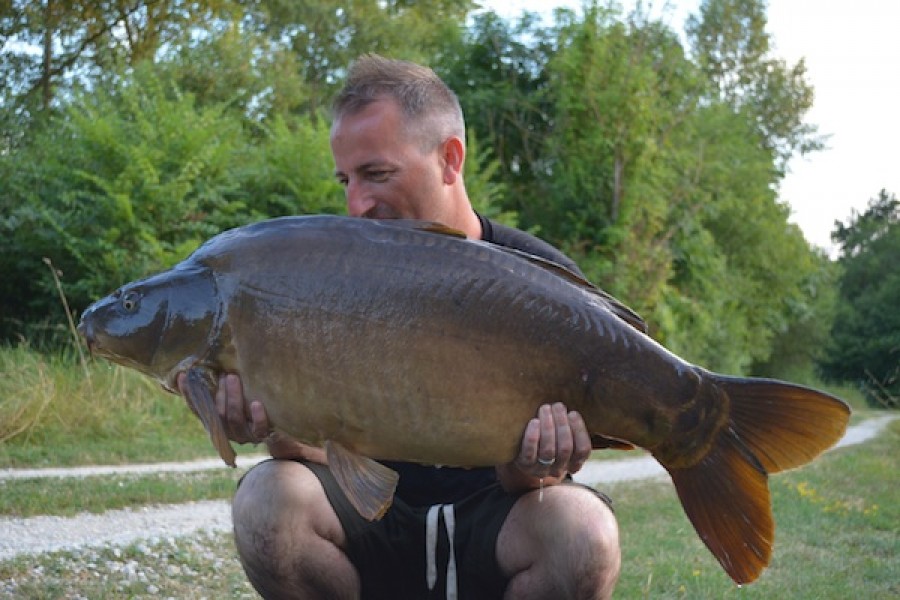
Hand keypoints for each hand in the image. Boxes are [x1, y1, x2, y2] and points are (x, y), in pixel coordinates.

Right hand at [177, 372, 324, 461]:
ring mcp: (245, 435)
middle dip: (219, 392)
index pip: (198, 408)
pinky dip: (258, 416)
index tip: (182, 376)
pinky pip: (259, 428)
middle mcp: (228, 430)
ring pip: (233, 419)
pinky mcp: (262, 435)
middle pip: (217, 413)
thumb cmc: (256, 401)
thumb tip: (215, 355)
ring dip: (233, 398)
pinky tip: (257, 403)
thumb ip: (225, 381)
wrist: (284, 424)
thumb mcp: (240, 391)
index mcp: (218, 420)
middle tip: (224, 374)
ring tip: (234, 378)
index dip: (188, 394)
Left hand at [498, 403, 591, 491]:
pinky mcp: (526, 466)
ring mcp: (542, 470)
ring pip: (548, 450)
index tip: (573, 413)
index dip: (579, 431)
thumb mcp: (562, 437)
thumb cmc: (547, 438)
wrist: (522, 454)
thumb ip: (570, 426)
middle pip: (565, 449)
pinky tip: (534, 421)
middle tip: (558, 406)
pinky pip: (530, 453)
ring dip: (548, 427)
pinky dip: (532, 437)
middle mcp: (560, 469)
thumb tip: (572, 408)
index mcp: (574, 463)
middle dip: (562, 424)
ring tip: (545, 408)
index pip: (583, 450)